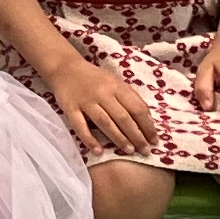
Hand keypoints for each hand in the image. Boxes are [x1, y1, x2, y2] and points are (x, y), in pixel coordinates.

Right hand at [46, 56, 162, 159]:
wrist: (65, 67)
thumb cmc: (95, 78)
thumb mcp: (115, 81)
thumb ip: (130, 97)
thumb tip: (147, 118)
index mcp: (116, 87)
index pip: (137, 108)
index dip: (147, 126)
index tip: (154, 140)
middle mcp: (102, 94)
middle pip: (123, 117)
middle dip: (136, 136)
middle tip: (145, 151)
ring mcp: (86, 101)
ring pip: (105, 122)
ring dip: (118, 138)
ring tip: (129, 151)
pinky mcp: (70, 108)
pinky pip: (80, 126)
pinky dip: (89, 139)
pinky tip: (98, 151)